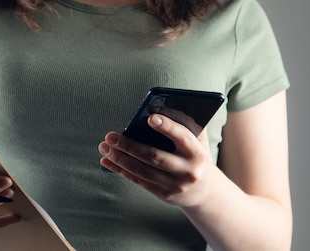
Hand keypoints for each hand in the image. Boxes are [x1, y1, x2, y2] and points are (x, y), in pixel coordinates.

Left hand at [98, 114, 216, 206]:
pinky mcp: (163, 194)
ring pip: (142, 170)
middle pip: (154, 157)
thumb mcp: (197, 141)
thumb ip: (184, 125)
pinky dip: (120, 170)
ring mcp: (175, 185)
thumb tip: (156, 108)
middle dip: (129, 146)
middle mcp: (187, 171)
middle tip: (110, 136)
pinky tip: (107, 161)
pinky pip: (138, 180)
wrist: (205, 191)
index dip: (167, 127)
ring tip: (104, 147)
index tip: (150, 117)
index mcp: (198, 153)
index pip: (182, 137)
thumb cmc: (195, 156)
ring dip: (119, 158)